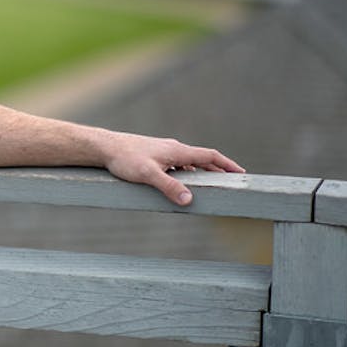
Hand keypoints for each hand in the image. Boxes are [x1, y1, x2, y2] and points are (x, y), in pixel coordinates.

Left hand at [101, 134, 243, 206]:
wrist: (104, 146)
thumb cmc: (125, 158)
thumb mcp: (148, 174)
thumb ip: (169, 187)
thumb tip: (189, 200)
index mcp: (178, 151)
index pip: (211, 156)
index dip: (228, 164)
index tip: (242, 173)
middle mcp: (173, 148)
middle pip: (203, 158)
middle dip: (219, 169)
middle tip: (232, 180)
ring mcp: (163, 150)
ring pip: (189, 161)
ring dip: (202, 171)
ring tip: (211, 183)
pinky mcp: (154, 154)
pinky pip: (177, 163)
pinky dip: (186, 171)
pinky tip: (182, 180)